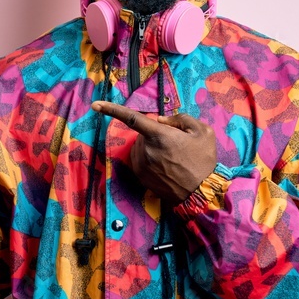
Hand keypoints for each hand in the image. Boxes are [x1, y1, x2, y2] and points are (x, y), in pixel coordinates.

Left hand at [91, 101, 216, 203]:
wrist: (201, 192)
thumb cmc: (204, 160)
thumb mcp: (202, 131)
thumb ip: (180, 118)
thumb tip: (160, 120)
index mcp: (160, 135)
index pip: (132, 118)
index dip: (112, 110)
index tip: (95, 105)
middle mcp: (146, 150)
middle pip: (143, 134)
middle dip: (155, 135)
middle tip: (176, 145)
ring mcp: (141, 165)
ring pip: (141, 148)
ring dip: (151, 148)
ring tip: (173, 158)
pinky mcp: (140, 177)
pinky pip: (140, 160)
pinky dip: (150, 160)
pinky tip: (166, 167)